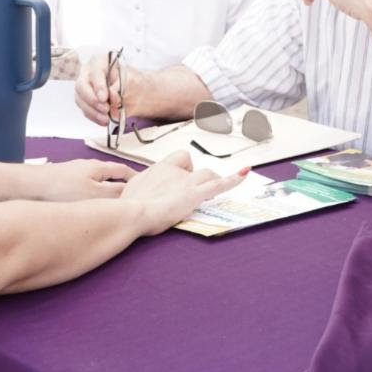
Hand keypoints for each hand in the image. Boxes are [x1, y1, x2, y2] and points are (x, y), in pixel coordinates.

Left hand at [37, 159, 136, 200]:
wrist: (27, 186)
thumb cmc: (60, 188)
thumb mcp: (95, 194)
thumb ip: (115, 194)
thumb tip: (133, 195)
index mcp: (98, 167)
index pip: (123, 171)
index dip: (136, 179)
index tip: (146, 187)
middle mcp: (86, 168)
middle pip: (109, 177)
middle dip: (120, 188)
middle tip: (129, 201)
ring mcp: (73, 175)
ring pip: (95, 185)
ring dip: (103, 196)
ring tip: (108, 209)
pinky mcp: (61, 184)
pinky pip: (82, 191)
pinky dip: (89, 199)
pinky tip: (85, 210)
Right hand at [75, 53, 145, 125]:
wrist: (133, 93)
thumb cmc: (131, 83)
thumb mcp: (132, 81)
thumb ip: (122, 86)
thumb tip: (112, 95)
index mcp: (100, 62)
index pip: (95, 71)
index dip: (98, 85)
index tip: (104, 98)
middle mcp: (88, 73)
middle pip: (81, 86)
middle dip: (92, 100)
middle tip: (106, 109)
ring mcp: (84, 88)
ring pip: (80, 100)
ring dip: (93, 111)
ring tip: (107, 118)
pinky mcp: (85, 102)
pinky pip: (85, 110)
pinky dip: (94, 117)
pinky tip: (104, 120)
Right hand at [120, 151, 245, 234]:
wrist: (131, 213)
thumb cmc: (127, 206)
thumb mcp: (129, 193)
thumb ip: (136, 189)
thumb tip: (130, 194)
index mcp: (157, 169)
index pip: (178, 159)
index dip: (182, 168)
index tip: (180, 180)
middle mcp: (172, 171)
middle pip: (191, 165)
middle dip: (192, 177)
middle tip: (185, 194)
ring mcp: (185, 182)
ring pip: (206, 174)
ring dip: (210, 181)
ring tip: (209, 192)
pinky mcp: (194, 194)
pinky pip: (218, 184)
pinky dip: (233, 179)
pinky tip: (244, 173)